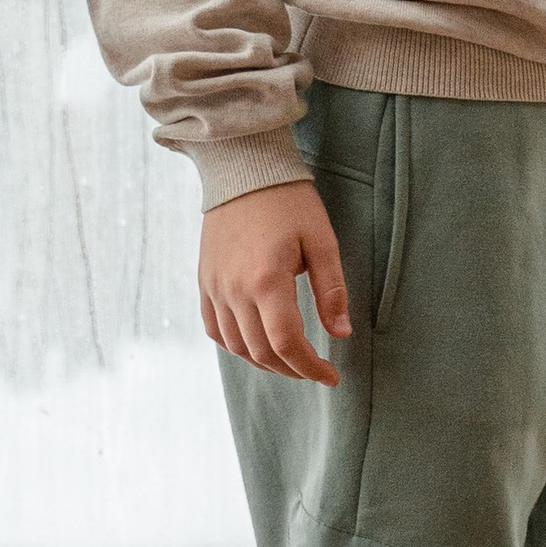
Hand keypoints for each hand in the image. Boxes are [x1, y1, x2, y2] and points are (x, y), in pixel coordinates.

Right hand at [201, 180, 350, 384]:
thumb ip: (332, 291)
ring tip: (293, 362)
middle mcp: (234, 290)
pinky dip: (236, 346)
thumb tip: (341, 334)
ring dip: (266, 362)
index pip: (288, 344)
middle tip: (318, 370)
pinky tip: (257, 347)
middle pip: (262, 352)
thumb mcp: (322, 241)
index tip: (332, 376)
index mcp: (266, 281)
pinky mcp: (204, 282)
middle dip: (293, 370)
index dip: (311, 368)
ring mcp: (214, 288)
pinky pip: (215, 329)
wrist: (244, 170)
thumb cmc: (289, 202)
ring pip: (237, 346)